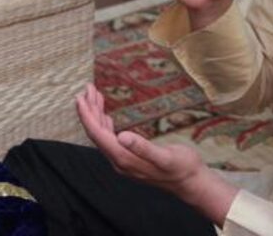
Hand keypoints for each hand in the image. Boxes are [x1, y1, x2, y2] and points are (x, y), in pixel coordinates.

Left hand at [75, 83, 237, 223]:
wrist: (192, 183)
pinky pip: (110, 139)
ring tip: (94, 96)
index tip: (81, 97)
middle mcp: (119, 161)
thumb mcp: (165, 157)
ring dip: (96, 116)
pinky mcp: (130, 158)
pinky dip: (105, 124)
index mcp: (124, 159)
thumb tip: (122, 136)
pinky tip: (106, 116)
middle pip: (97, 134)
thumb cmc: (182, 167)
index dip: (87, 116)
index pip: (98, 135)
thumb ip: (143, 148)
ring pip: (102, 136)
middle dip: (90, 111)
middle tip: (88, 88)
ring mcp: (124, 160)